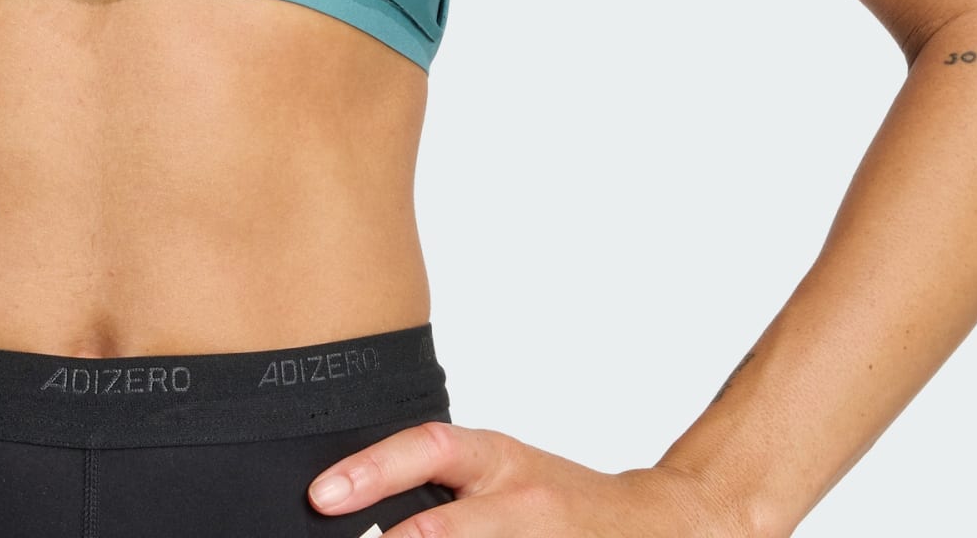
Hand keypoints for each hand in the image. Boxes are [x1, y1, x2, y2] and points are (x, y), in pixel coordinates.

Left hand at [306, 420, 754, 534]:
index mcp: (497, 460)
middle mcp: (519, 502)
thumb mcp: (501, 472)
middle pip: (444, 530)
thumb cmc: (555, 499)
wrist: (656, 525)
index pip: (429, 448)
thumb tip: (346, 499)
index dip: (373, 469)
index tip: (320, 494)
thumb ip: (442, 480)